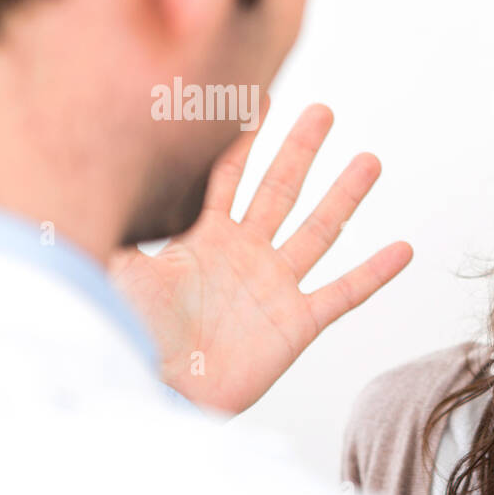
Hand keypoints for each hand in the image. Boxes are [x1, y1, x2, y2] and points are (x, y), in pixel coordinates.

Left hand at [109, 102, 412, 413]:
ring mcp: (277, 287)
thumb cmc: (134, 337)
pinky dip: (374, 272)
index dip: (245, 141)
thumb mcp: (118, 271)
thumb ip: (117, 225)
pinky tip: (402, 249)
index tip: (261, 100)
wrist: (159, 394)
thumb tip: (91, 179)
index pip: (231, 178)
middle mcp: (248, 256)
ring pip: (320, 231)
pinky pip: (345, 293)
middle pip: (282, 190)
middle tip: (323, 112)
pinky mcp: (298, 323)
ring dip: (346, 196)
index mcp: (207, 240)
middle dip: (301, 150)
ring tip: (369, 161)